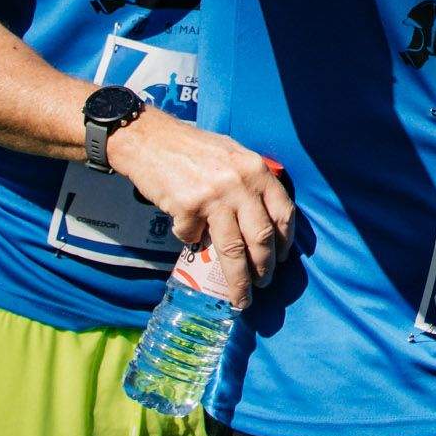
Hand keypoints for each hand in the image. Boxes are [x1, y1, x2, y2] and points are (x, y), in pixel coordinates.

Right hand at [105, 108, 298, 307]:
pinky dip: (191, 242)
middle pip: (261, 237)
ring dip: (240, 280)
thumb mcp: (233, 156)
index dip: (285, 241)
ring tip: (242, 296)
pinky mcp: (188, 209)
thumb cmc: (193, 148)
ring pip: (233, 250)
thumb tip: (263, 221)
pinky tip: (188, 234)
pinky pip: (193, 239)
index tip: (282, 258)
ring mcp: (214, 197)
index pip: (283, 212)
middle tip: (264, 284)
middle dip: (265, 268)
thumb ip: (250, 182)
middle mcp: (240, 183)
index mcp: (256, 170)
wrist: (151, 140)